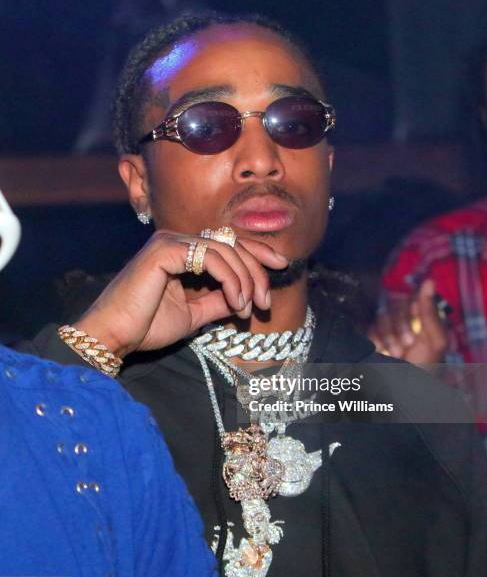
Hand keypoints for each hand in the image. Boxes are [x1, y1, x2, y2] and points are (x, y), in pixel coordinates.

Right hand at [73, 230, 288, 357]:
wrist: (114, 336)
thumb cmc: (147, 326)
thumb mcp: (194, 314)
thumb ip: (219, 301)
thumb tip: (247, 297)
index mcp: (183, 252)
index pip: (227, 244)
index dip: (257, 252)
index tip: (281, 267)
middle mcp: (177, 240)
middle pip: (231, 244)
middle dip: (257, 270)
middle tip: (266, 301)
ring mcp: (170, 241)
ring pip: (225, 250)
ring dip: (245, 279)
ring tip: (249, 307)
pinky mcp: (165, 249)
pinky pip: (211, 258)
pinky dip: (230, 279)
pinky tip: (236, 301)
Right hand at [368, 280, 447, 362]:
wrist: (399, 394)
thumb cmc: (423, 370)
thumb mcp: (435, 342)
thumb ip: (430, 312)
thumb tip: (429, 281)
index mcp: (425, 321)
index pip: (415, 299)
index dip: (414, 310)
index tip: (417, 327)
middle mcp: (406, 322)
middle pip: (397, 305)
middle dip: (401, 327)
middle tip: (407, 346)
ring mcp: (387, 330)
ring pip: (382, 316)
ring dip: (389, 337)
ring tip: (395, 354)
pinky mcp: (370, 337)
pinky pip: (369, 327)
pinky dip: (376, 341)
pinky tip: (383, 353)